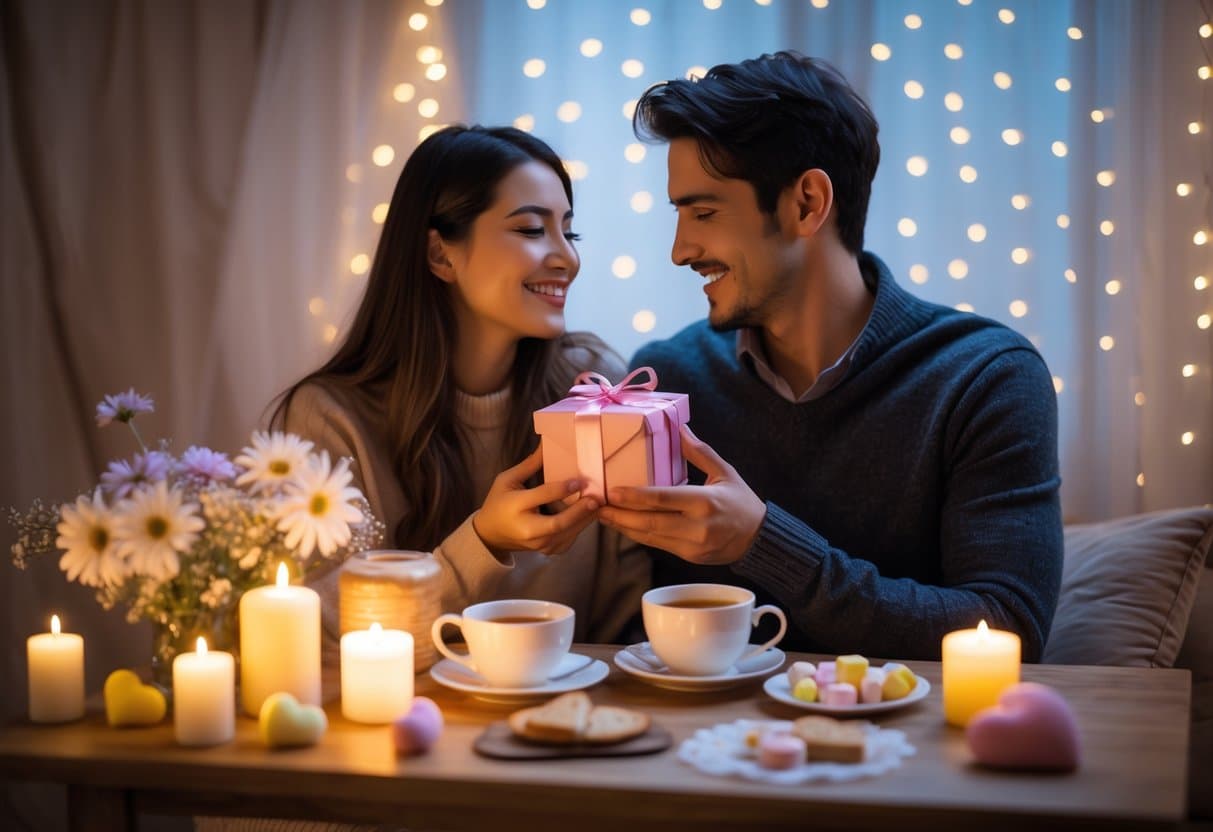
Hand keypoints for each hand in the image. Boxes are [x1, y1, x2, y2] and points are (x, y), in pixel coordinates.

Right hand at [472, 445, 599, 555]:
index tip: (579, 481)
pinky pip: (568, 540)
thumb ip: (530, 464)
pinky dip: (580, 528)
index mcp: (515, 506)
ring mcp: (538, 543)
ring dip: (585, 519)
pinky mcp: (547, 550)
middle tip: (595, 498)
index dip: (562, 489)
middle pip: (557, 523)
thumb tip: (547, 443)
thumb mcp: (508, 480)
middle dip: (579, 511)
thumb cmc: (499, 501)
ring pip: (567, 534)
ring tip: (600, 504)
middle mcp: (527, 528)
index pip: (541, 496)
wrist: (491, 535)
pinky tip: (589, 515)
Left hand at [598, 425, 765, 564]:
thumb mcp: (724, 472)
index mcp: (705, 502)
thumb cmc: (741, 501)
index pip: (664, 499)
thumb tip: (680, 428)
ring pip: (651, 537)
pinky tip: (624, 525)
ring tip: (603, 515)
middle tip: (598, 506)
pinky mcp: (689, 557)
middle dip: (621, 515)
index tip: (614, 491)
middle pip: (651, 523)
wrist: (758, 539)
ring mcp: (692, 546)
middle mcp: (697, 527)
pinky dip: (639, 535)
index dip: (636, 497)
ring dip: (624, 527)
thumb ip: (699, 452)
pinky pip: (658, 545)